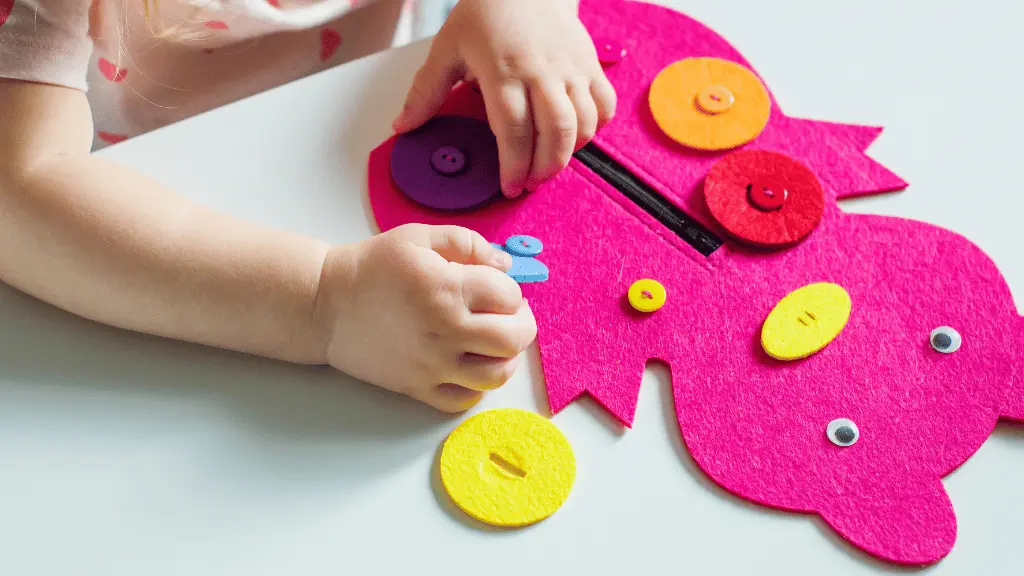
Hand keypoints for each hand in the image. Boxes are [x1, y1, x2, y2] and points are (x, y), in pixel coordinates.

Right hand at [316, 224, 536, 412]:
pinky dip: (475, 387)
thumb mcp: (419, 238)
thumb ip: (467, 243)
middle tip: (510, 315)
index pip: (509, 296)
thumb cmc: (373, 267)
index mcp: (447, 288)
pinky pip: (463, 400)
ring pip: (496, 376)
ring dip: (505, 358)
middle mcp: (444, 330)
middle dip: (522, 324)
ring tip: (493, 343)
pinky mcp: (416, 388)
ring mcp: (431, 364)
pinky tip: (468, 366)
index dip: (510, 289)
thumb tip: (506, 264)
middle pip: (513, 339)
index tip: (497, 287)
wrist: (326, 304)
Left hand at [393, 0, 615, 196]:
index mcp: (503, 70)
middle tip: (529, 183)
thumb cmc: (485, 14)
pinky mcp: (590, 65)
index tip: (508, 187)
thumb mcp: (447, 48)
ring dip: (568, 154)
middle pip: (555, 132)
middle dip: (544, 168)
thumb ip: (426, 91)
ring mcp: (571, 68)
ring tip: (548, 164)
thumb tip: (402, 127)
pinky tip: (574, 137)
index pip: (514, 130)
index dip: (513, 165)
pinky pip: (604, 106)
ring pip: (583, 124)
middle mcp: (542, 72)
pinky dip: (594, 129)